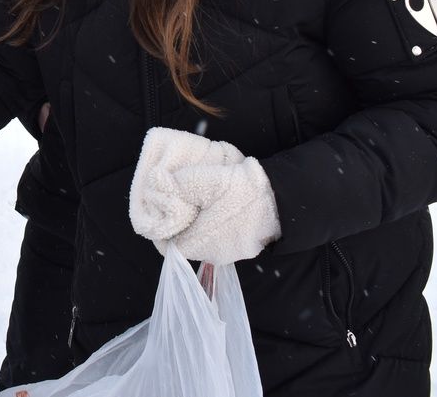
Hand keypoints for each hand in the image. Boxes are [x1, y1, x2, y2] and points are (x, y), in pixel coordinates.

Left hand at [128, 128, 279, 265]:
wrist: (282, 195)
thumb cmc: (240, 189)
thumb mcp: (201, 179)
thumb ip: (174, 184)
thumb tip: (155, 183)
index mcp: (201, 244)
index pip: (169, 246)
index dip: (161, 229)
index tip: (162, 212)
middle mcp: (216, 255)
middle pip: (187, 244)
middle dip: (180, 225)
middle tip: (179, 202)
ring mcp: (235, 253)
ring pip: (205, 241)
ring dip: (199, 225)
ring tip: (199, 201)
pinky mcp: (248, 246)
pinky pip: (223, 239)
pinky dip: (216, 226)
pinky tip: (219, 207)